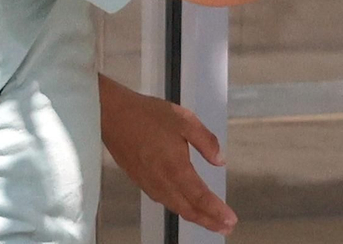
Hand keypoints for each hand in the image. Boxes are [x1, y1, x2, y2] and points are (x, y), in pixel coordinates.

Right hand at [99, 76, 236, 234]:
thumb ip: (206, 141)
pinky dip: (178, 208)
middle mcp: (162, 181)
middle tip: (226, 228)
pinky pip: (163, 200)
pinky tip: (183, 205)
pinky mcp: (139, 180)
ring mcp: (149, 183)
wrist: (111, 115)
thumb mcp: (184, 119)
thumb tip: (219, 160)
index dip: (217, 211)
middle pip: (188, 210)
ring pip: (175, 207)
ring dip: (195, 217)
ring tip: (210, 221)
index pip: (200, 197)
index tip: (231, 220)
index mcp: (175, 168)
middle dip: (209, 221)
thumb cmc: (146, 115)